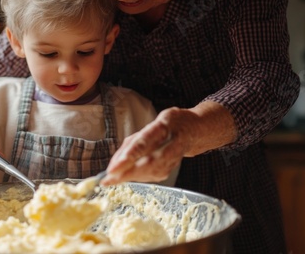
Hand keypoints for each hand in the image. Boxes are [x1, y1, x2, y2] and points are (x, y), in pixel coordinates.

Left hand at [102, 101, 235, 184]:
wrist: (195, 131)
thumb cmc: (169, 125)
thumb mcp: (152, 124)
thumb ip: (133, 141)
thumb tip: (115, 162)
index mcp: (164, 125)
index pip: (145, 141)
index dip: (129, 156)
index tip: (114, 168)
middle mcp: (172, 141)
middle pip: (149, 161)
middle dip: (128, 172)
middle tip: (109, 179)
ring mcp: (175, 157)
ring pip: (150, 171)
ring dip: (130, 176)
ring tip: (112, 179)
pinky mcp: (173, 168)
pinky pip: (152, 175)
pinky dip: (138, 176)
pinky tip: (127, 176)